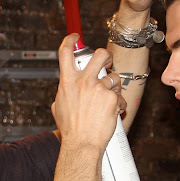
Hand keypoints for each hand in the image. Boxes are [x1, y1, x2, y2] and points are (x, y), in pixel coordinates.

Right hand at [51, 34, 126, 151]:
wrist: (82, 144)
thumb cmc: (71, 129)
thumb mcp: (59, 107)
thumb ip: (64, 92)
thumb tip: (66, 87)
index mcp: (67, 82)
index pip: (65, 52)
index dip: (70, 40)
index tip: (75, 36)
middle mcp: (83, 82)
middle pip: (99, 54)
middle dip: (106, 56)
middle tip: (107, 63)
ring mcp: (99, 89)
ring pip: (114, 77)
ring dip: (114, 86)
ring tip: (110, 99)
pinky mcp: (112, 98)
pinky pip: (120, 95)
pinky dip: (119, 103)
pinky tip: (114, 111)